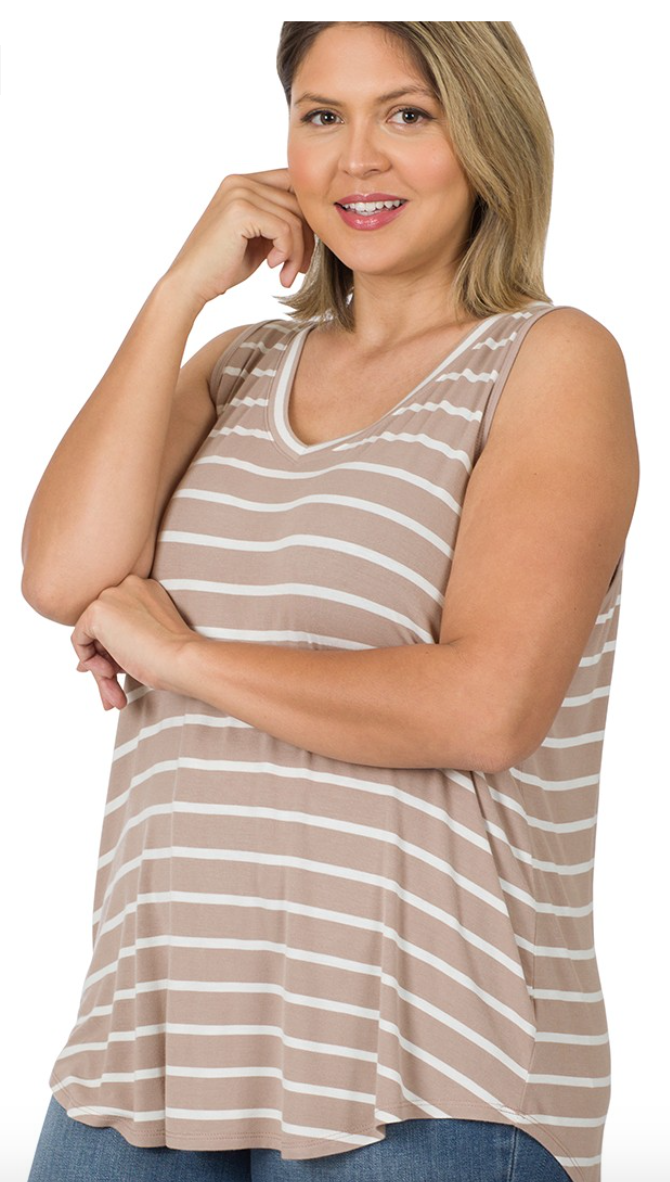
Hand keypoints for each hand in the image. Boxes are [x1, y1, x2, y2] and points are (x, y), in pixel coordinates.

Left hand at [71, 575, 196, 709]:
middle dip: (105, 662)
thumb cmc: (173, 658)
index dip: (113, 650)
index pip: (117, 620)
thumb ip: (116, 646)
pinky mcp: (97, 611)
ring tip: (114, 693)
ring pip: (91, 636)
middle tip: (115, 692)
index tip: (118, 674)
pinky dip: (89, 661)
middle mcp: (127, 585)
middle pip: (102, 628)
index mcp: (144, 589)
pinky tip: (109, 672)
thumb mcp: (142, 646)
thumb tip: (82, 664)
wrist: (182, 659)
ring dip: (100, 669)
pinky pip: (79, 640)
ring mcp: (111, 596)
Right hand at [163, 168, 315, 305]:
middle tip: (299, 268)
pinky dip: (287, 253)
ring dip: (297, 252)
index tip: (305, 249)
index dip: (307, 216)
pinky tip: (273, 268)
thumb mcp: (257, 238)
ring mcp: (239, 193)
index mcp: (242, 182)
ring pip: (294, 218)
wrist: (190, 284)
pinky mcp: (241, 210)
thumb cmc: (222, 267)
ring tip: (286, 275)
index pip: (292, 185)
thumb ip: (278, 222)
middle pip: (297, 201)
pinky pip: (284, 229)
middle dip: (306, 239)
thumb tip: (316, 222)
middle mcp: (240, 181)